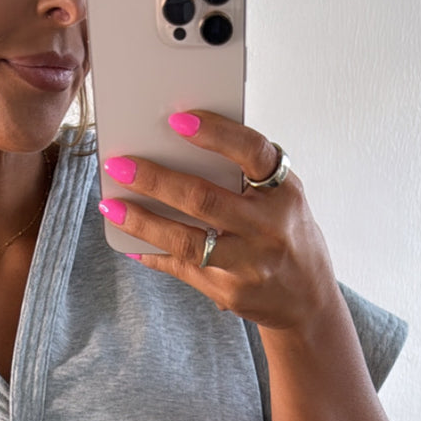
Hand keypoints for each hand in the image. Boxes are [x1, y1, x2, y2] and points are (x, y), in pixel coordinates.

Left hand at [99, 111, 337, 333]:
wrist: (309, 300)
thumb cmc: (287, 234)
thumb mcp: (283, 198)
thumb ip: (247, 174)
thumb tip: (182, 147)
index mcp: (284, 193)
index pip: (252, 153)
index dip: (216, 133)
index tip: (178, 119)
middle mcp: (268, 229)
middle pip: (205, 200)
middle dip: (156, 179)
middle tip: (120, 164)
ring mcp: (249, 265)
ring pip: (187, 241)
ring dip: (143, 221)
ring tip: (112, 205)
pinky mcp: (230, 292)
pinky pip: (183, 269)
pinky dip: (154, 253)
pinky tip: (129, 241)